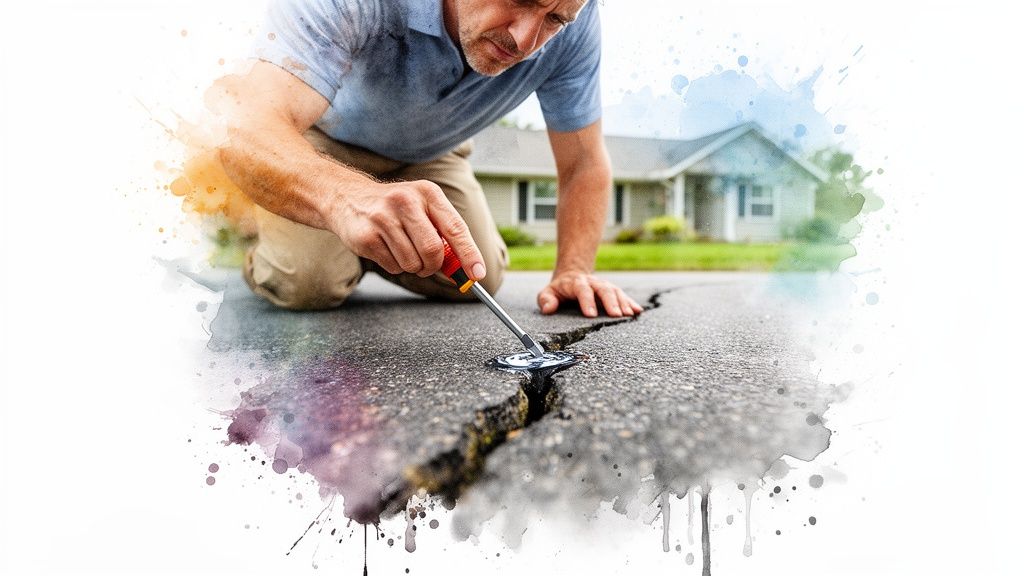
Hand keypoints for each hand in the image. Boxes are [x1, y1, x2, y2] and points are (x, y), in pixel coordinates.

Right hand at [327, 180, 484, 278]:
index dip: (469, 254)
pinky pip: (393, 267)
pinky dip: (395, 266)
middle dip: (433, 266)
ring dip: (413, 267)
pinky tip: (386, 249)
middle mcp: (406, 202)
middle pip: (433, 251)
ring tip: (403, 250)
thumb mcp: (423, 208)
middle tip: (427, 264)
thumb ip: (445, 234)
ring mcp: (383, 218)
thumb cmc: (395, 207)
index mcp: (428, 193)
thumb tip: (466, 268)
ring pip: (412, 263)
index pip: (456, 228)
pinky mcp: (366, 237)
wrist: (348, 197)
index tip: (478, 273)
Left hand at [537, 271, 643, 317]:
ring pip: (615, 291)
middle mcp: (592, 282)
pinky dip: (631, 302)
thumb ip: (546, 300)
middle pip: (603, 289)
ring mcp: (603, 285)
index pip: (582, 290)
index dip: (587, 301)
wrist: (572, 274)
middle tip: (616, 315)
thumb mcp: (547, 293)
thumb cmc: (559, 289)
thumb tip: (548, 309)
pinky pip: (623, 295)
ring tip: (629, 315)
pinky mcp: (612, 290)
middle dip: (610, 302)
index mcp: (576, 283)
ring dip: (623, 302)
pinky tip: (638, 311)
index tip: (591, 315)